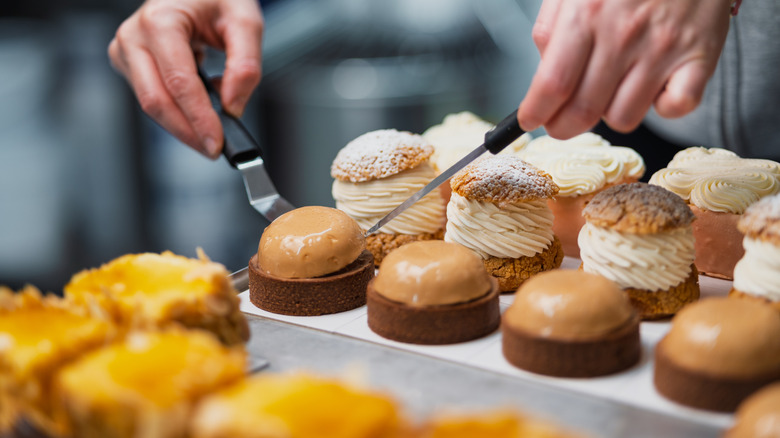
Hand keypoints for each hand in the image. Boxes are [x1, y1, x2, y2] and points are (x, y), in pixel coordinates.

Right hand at [109, 0, 263, 157]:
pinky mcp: (129, 64)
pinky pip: (153, 98)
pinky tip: (199, 108)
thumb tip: (233, 106)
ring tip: (213, 127)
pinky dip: (178, 111)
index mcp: (160, 21)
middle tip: (215, 149)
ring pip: (151, 104)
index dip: (198, 119)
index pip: (178, 83)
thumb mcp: (245, 21)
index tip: (217, 143)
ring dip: (183, 125)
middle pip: (156, 101)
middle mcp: (134, 35)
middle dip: (187, 131)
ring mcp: (126, 50)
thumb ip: (245, 65)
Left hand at [517, 0, 731, 138]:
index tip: (529, 120)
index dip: (535, 112)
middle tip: (558, 124)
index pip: (552, 84)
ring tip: (613, 89)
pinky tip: (655, 89)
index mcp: (587, 13)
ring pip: (623, 117)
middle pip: (583, 111)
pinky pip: (676, 108)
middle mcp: (624, 35)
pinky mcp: (700, 57)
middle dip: (562, 127)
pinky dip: (664, 108)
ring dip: (610, 113)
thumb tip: (542, 73)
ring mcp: (664, 49)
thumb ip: (550, 27)